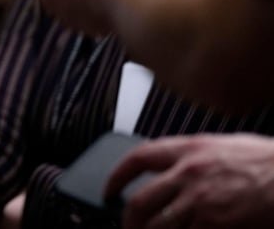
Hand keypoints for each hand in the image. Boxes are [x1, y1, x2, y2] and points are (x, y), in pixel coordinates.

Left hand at [108, 134, 273, 228]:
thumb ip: (193, 157)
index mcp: (188, 149)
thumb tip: (171, 169)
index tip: (108, 190)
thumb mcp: (223, 147)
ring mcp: (200, 201)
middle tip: (127, 228)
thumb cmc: (266, 162)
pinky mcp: (215, 223)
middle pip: (140, 201)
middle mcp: (188, 173)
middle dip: (128, 220)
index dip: (116, 176)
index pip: (137, 158)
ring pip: (159, 226)